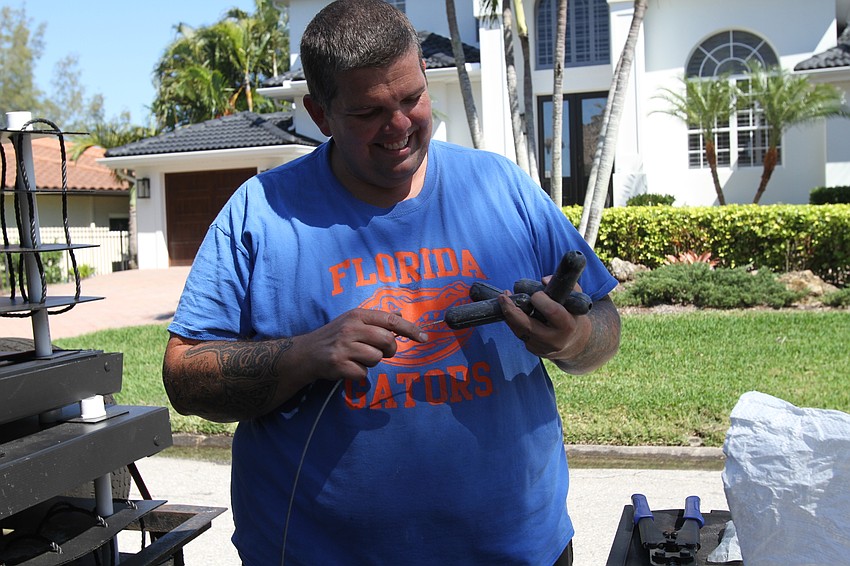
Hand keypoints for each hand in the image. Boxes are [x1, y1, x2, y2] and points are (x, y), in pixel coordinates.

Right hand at [294, 308, 427, 382]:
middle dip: (389, 350)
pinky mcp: (339, 364)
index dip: (410, 329)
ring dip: (371, 362)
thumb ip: (377, 320)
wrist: (306, 353)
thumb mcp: (353, 321)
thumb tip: (401, 316)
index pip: (391, 320)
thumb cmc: (335, 336)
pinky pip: (363, 373)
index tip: (424, 337)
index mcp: (357, 315)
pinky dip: (359, 374)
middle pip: (387, 340)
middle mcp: (351, 328)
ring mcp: (344, 346)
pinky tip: (348, 367)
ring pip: (376, 358)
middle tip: (380, 352)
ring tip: (358, 358)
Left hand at [497, 286, 590, 361]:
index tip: (536, 294)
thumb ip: (566, 288)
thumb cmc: (574, 317)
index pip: (552, 312)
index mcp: (567, 326)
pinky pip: (519, 333)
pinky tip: (511, 310)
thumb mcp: (576, 302)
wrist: (575, 344)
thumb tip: (544, 280)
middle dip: (512, 310)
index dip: (542, 300)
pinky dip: (513, 321)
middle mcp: (554, 340)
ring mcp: (542, 347)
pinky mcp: (533, 350)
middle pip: (527, 326)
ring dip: (509, 314)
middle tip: (503, 296)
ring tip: (504, 299)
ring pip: (519, 330)